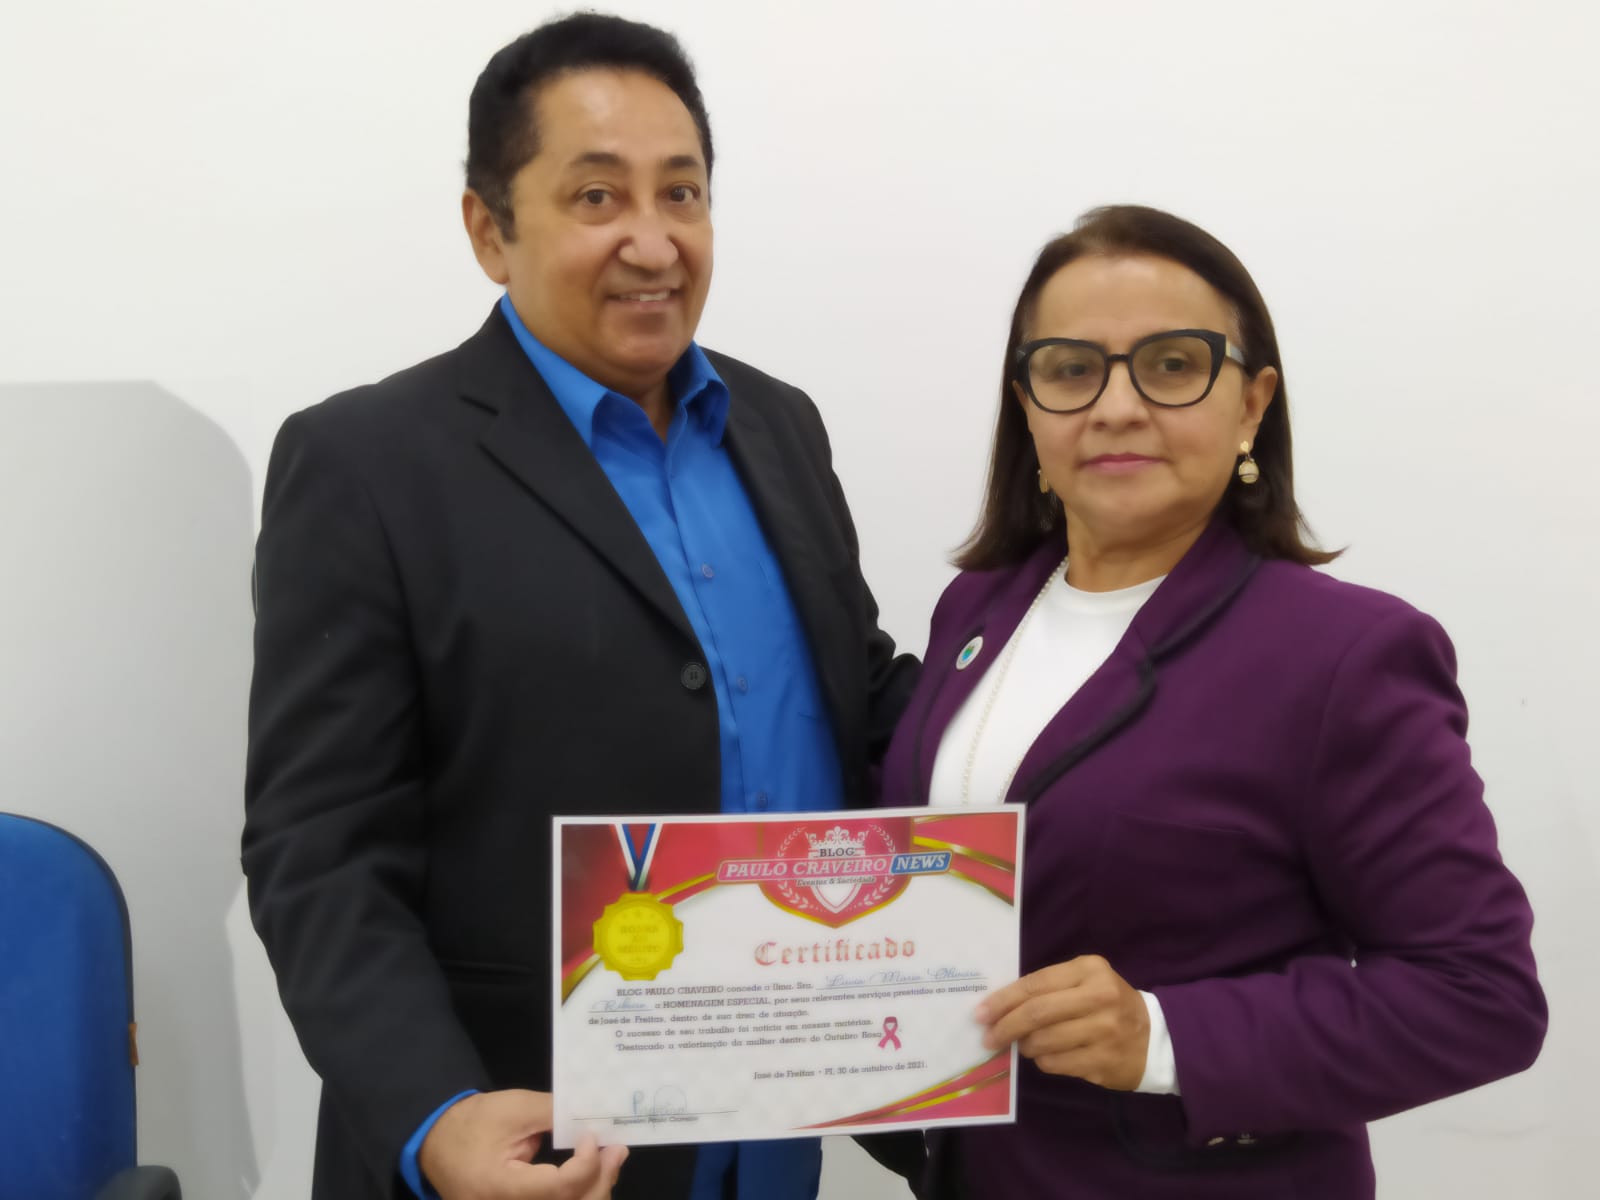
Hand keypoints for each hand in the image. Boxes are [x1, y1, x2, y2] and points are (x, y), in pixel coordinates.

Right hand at [419, 1089, 627, 1199]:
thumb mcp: (514, 1108)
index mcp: (498, 1187)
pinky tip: (594, 1174)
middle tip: (617, 1151)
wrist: (437, 1144)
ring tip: (611, 1160)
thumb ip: (554, 1113)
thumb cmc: (472, 1123)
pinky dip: (580, 1195)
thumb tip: (594, 1117)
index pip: (557, 1189)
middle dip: (600, 1181)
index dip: (585, 1166)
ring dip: (595, 1189)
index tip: (593, 1137)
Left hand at [975, 955, 1149, 1090]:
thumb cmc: (1108, 1004)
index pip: (1035, 984)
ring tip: (1023, 1044)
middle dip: (1005, 1026)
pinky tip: (1046, 1056)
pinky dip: (1043, 1061)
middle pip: (1037, 1013)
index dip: (1003, 1000)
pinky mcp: (1104, 1061)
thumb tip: (1000, 1006)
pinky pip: (1056, 1063)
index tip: (980, 1013)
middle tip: (988, 1037)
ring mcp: (1104, 1031)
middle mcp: (1099, 997)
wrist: (1155, 1038)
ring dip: (1025, 1045)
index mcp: (1090, 970)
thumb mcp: (1085, 982)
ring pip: (1043, 1041)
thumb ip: (1049, 988)